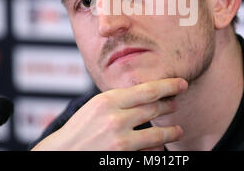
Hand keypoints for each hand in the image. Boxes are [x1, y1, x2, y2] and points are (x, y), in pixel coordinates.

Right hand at [31, 78, 187, 150]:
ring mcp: (119, 142)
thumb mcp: (97, 106)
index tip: (182, 84)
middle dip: (169, 106)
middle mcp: (114, 120)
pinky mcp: (121, 159)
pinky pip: (147, 154)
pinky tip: (160, 147)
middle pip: (154, 110)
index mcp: (108, 101)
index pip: (147, 90)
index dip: (169, 86)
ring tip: (178, 130)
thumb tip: (149, 96)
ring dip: (171, 132)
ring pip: (156, 135)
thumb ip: (120, 100)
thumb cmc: (80, 128)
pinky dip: (156, 150)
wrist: (61, 153)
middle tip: (176, 105)